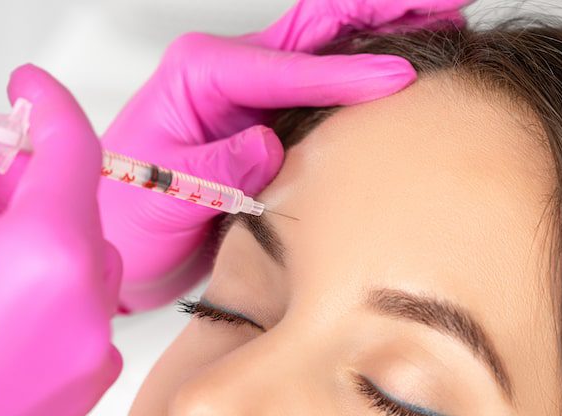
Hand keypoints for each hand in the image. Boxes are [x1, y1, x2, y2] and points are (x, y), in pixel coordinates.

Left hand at [0, 0, 469, 311]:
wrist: (116, 244)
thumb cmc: (125, 214)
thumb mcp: (161, 195)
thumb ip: (217, 168)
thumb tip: (269, 145)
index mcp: (199, 76)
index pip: (286, 67)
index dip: (345, 72)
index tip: (399, 77)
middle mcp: (228, 74)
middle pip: (316, 26)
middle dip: (381, 8)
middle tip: (445, 2)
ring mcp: (251, 94)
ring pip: (326, 44)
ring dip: (381, 27)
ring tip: (439, 20)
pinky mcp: (266, 120)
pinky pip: (323, 84)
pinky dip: (364, 68)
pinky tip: (399, 68)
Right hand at [0, 54, 122, 415]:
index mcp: (47, 261)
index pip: (71, 151)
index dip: (47, 106)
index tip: (26, 90)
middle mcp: (84, 312)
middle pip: (68, 209)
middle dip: (11, 177)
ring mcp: (85, 360)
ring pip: (71, 263)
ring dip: (20, 232)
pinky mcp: (73, 399)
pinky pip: (71, 317)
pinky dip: (35, 287)